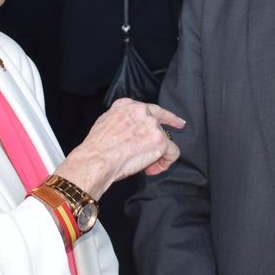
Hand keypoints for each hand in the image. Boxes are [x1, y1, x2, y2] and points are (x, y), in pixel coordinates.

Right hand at [54, 100, 184, 199]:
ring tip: (146, 166)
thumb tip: (127, 130)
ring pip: (166, 139)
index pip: (148, 108)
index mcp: (126, 105)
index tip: (171, 119)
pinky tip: (153, 169)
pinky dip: (165, 163)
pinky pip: (173, 152)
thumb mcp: (105, 123)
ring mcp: (152, 125)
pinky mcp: (160, 140)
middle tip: (177, 129)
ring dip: (158, 154)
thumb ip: (120, 121)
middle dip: (170, 126)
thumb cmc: (97, 147)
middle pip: (160, 121)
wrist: (97, 159)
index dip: (161, 115)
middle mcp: (141, 111)